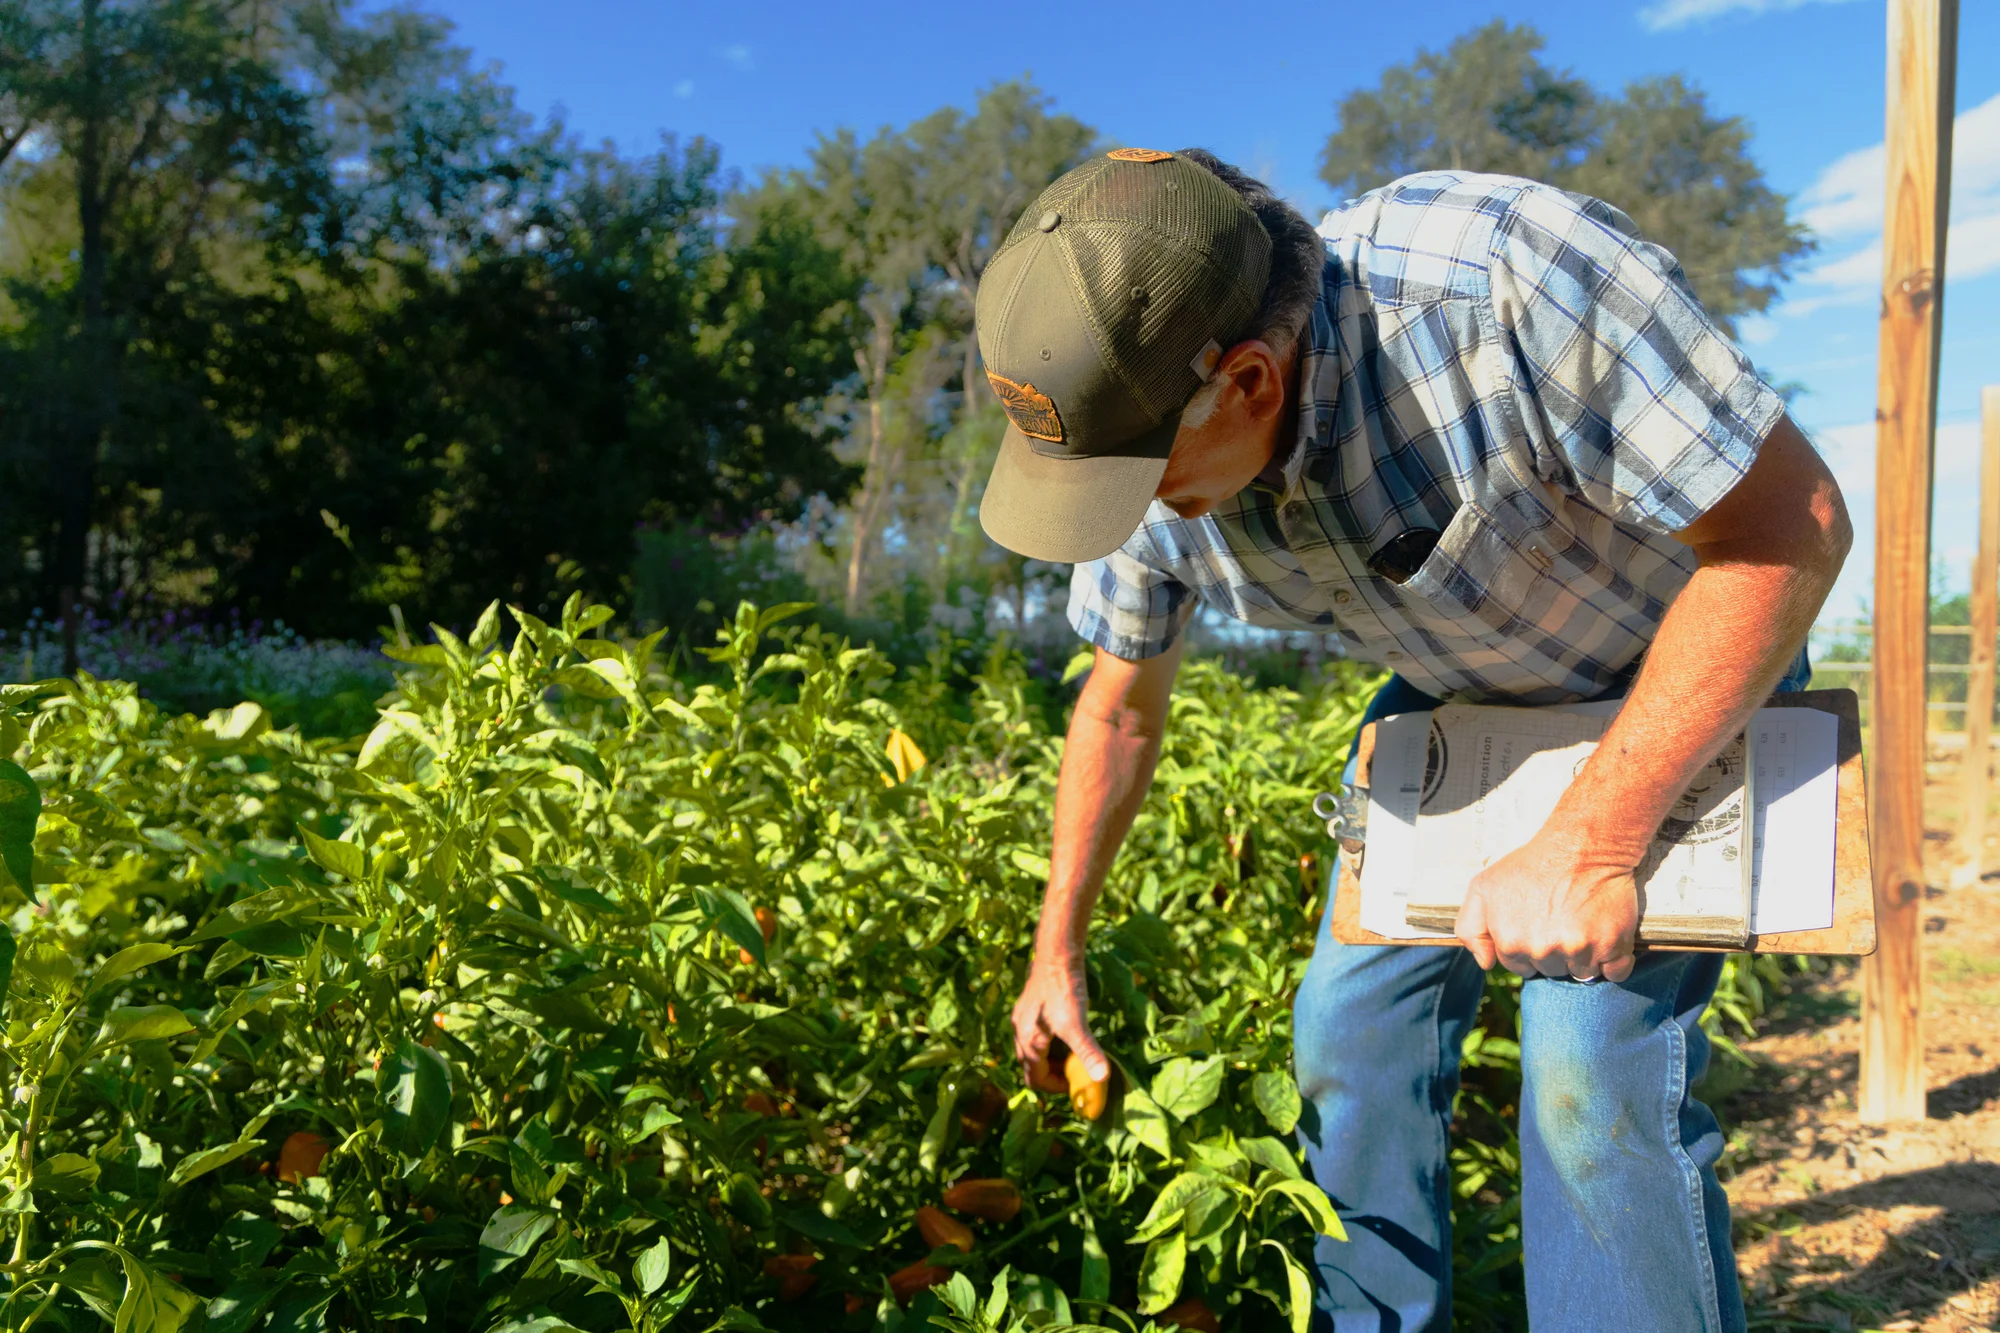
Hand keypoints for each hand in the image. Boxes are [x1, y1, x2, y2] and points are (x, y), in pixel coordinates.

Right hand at [1011, 948, 1109, 1091]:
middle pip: (1032, 1067)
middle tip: (1077, 1073)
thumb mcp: (1076, 1023)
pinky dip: (1051, 1042)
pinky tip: (1067, 1032)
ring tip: (1074, 1055)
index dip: (1056, 1088)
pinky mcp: (1029, 1006)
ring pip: (1033, 1050)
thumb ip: (1087, 1051)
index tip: (1076, 1086)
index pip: (1036, 1080)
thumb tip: (1102, 1078)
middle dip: (1054, 1074)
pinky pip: (1036, 1034)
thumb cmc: (1063, 989)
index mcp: (1028, 1042)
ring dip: (1052, 1058)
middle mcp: (1020, 1033)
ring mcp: (1023, 1018)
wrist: (1056, 954)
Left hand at [1454, 824, 1639, 981]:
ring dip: (1585, 957)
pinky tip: (1607, 937)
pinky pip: (1617, 973)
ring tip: (1583, 923)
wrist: (1581, 845)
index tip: (1540, 925)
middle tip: (1562, 920)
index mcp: (1510, 942)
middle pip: (1552, 971)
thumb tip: (1486, 963)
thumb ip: (1471, 928)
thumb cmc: (1531, 865)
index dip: (1530, 948)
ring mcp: (1579, 950)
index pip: (1521, 967)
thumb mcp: (1483, 888)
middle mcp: (1543, 951)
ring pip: (1582, 973)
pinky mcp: (1613, 945)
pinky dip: (1615, 961)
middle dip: (1555, 952)